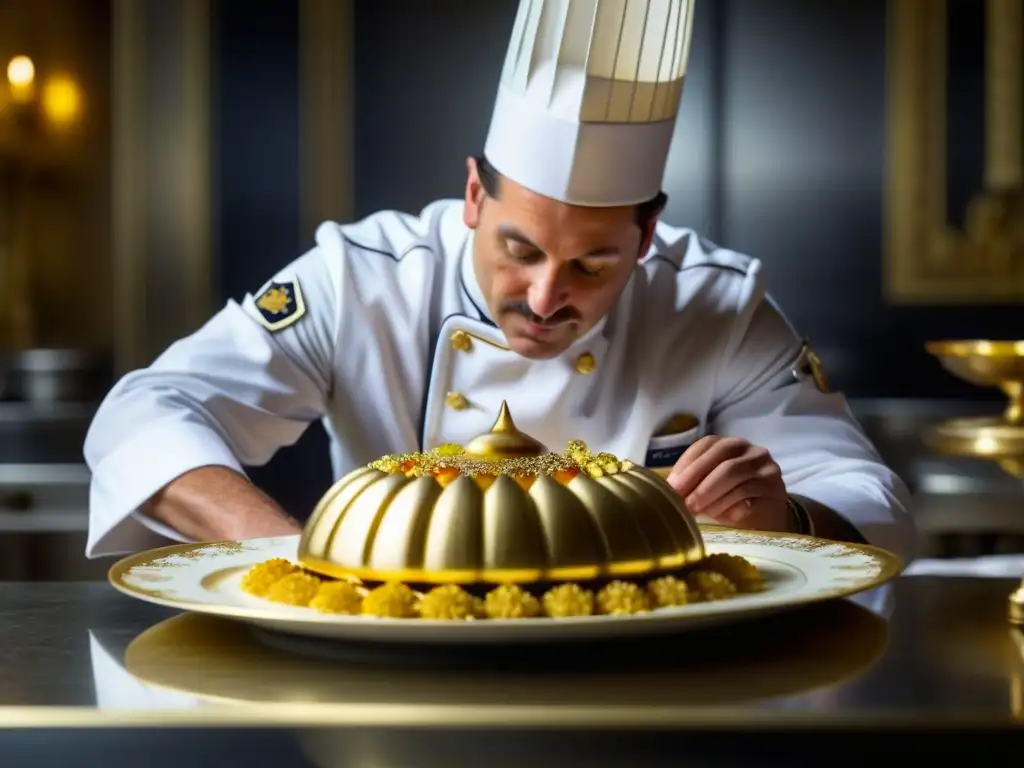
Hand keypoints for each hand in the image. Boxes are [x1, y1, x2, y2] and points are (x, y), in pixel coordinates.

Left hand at [665, 436, 791, 531]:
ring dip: (711, 494)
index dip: (687, 464)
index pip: (706, 445)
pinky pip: (748, 494)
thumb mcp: (709, 489)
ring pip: (734, 474)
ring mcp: (765, 468)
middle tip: (682, 500)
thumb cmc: (731, 501)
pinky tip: (720, 516)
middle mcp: (750, 450)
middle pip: (721, 457)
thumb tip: (666, 490)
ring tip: (696, 511)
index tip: (671, 486)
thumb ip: (692, 484)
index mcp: (729, 445)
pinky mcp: (775, 489)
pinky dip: (730, 505)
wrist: (766, 520)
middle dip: (697, 479)